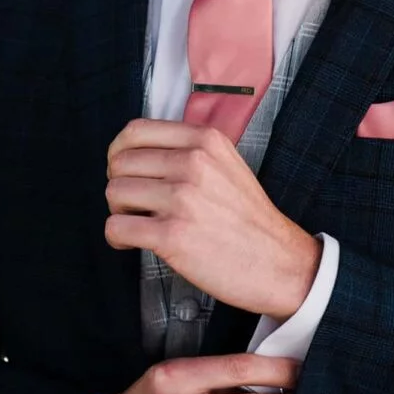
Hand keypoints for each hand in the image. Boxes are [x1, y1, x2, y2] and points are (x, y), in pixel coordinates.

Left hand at [104, 119, 321, 317]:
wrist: (278, 262)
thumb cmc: (249, 219)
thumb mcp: (227, 164)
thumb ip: (188, 151)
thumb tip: (137, 154)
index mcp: (205, 141)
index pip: (136, 131)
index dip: (120, 152)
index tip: (124, 170)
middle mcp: (193, 163)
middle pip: (120, 162)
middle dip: (119, 184)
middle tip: (134, 203)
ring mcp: (182, 198)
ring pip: (114, 192)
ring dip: (119, 211)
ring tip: (138, 223)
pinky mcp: (172, 235)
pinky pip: (116, 227)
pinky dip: (117, 237)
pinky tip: (132, 242)